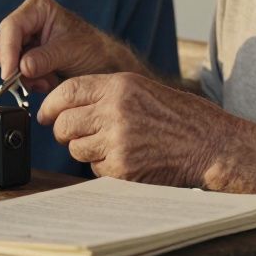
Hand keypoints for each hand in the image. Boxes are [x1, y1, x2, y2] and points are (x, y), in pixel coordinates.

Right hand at [0, 0, 139, 91]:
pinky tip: (47, 81)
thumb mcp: (70, 51)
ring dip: (25, 76)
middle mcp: (28, 20)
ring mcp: (26, 39)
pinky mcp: (26, 56)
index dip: (8, 51)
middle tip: (36, 81)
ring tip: (49, 81)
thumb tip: (22, 67)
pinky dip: (29, 81)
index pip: (12, 26)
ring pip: (7, 60)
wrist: (103, 64)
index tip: (9, 74)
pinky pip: (15, 72)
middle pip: (3, 43)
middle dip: (17, 66)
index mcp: (38, 8)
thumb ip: (45, 58)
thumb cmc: (93, 49)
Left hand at [38, 72, 227, 186]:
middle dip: (62, 131)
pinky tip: (126, 159)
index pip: (68, 91)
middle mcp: (115, 111)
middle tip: (70, 134)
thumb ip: (104, 93)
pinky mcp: (123, 169)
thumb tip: (65, 106)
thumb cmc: (179, 116)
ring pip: (76, 148)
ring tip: (110, 145)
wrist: (210, 144)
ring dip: (85, 149)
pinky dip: (104, 167)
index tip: (45, 114)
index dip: (51, 104)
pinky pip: (95, 169)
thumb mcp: (141, 88)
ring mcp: (118, 142)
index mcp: (119, 86)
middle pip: (65, 123)